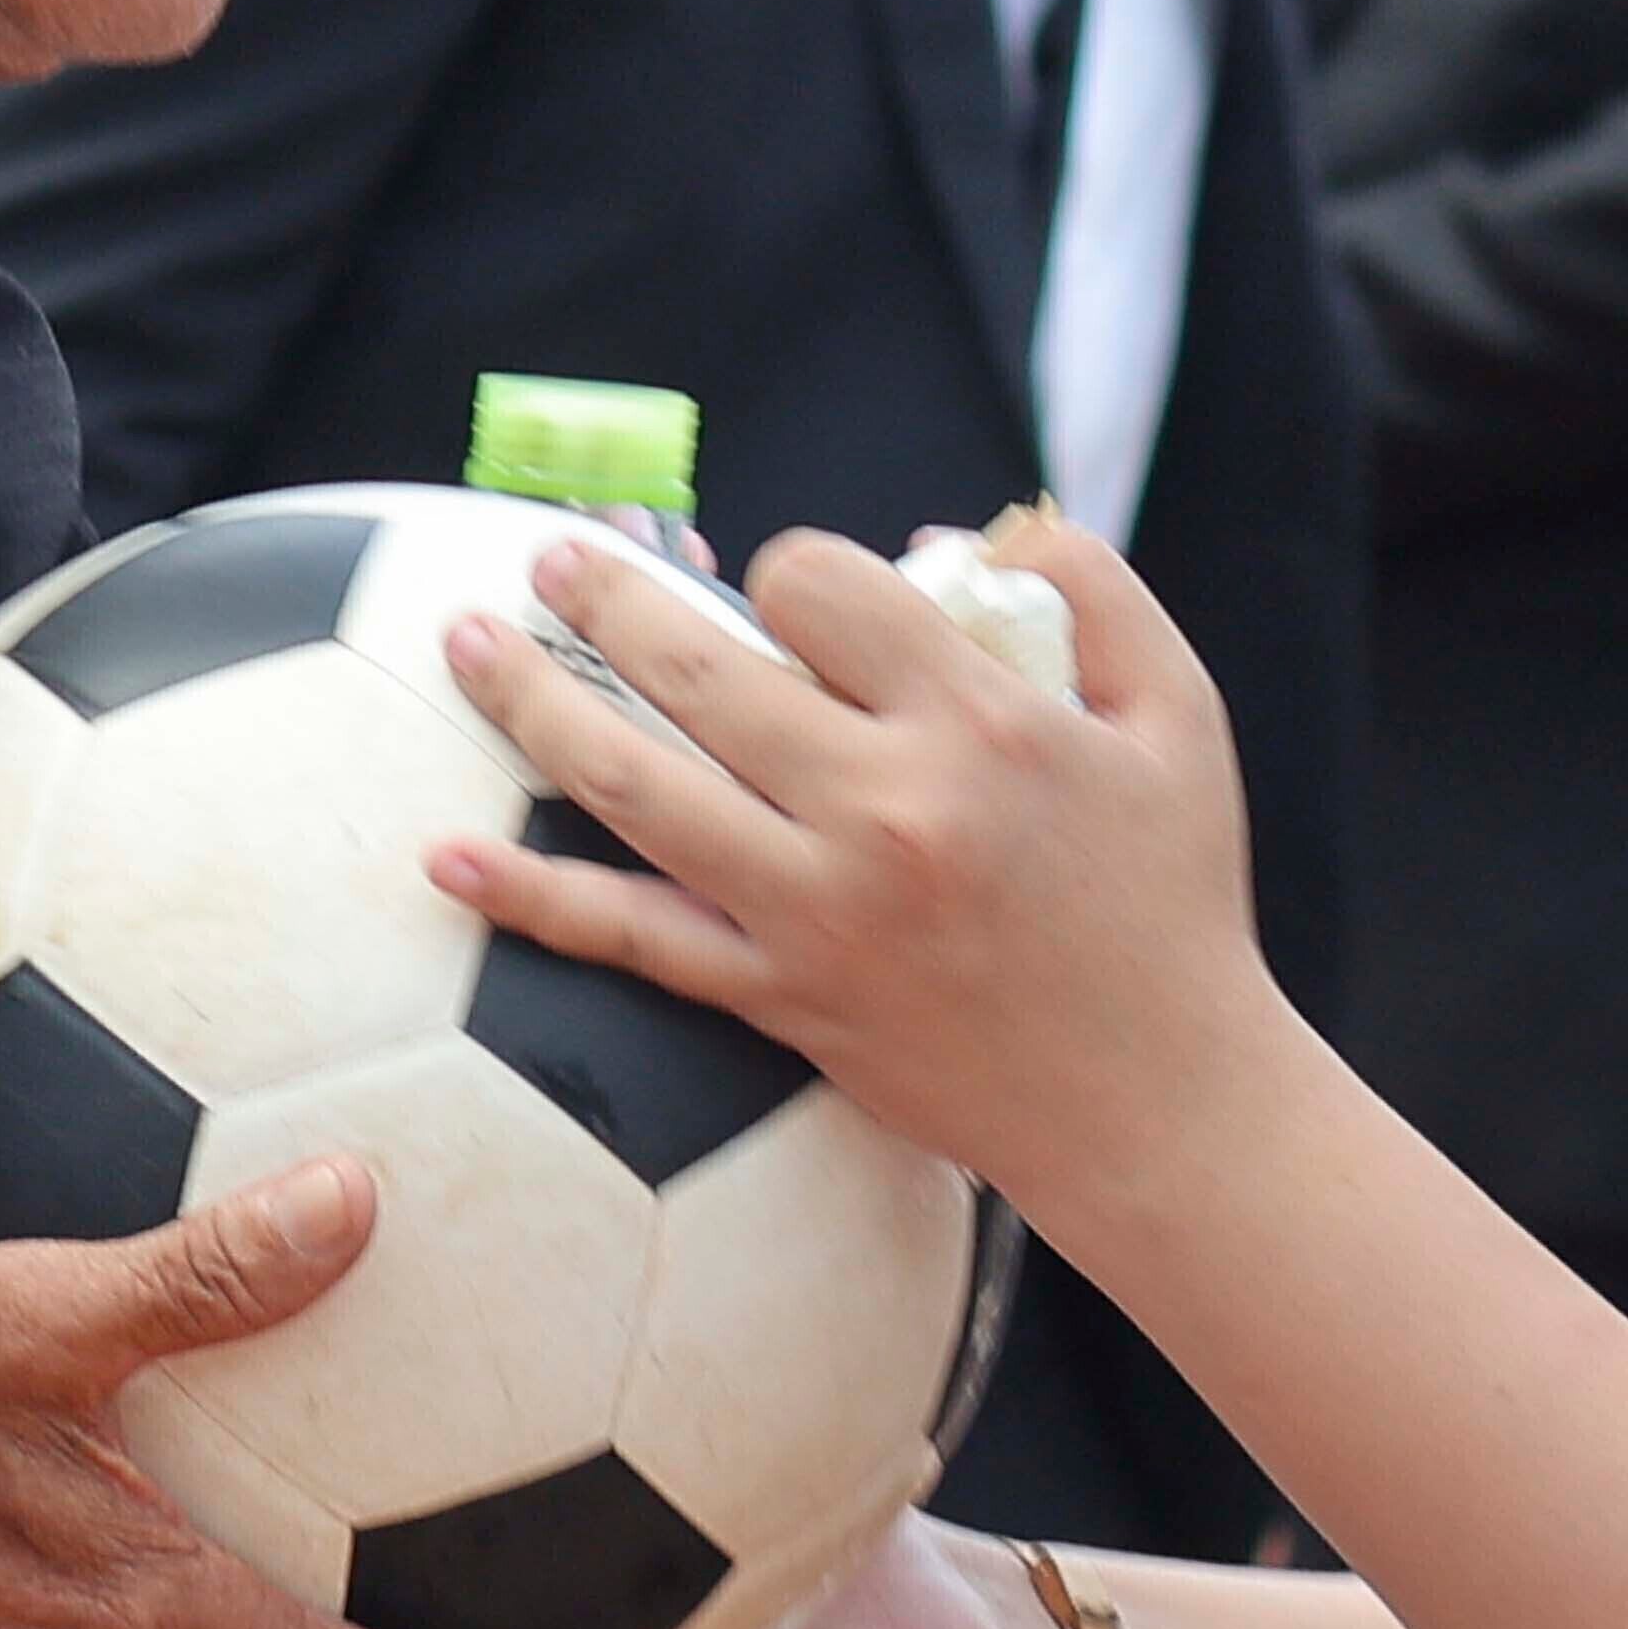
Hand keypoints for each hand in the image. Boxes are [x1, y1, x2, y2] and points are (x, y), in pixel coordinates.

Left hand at [425, 508, 1290, 1225]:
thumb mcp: (1179, 720)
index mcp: (976, 726)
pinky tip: (447, 861)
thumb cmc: (1170, 898)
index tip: (790, 588)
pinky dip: (529, 901)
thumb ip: (1094, 595)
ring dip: (529, 702)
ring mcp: (813, 908)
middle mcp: (880, 810)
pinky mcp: (775, 995)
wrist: (1158, 1100)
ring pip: (633, 784)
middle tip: (551, 556)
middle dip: (607, 596)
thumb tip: (980, 528)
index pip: (821, 589)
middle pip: (699, 669)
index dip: (792, 569)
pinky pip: (629, 938)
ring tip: (468, 642)